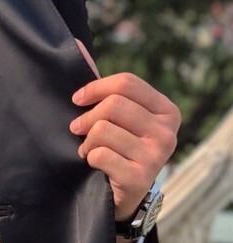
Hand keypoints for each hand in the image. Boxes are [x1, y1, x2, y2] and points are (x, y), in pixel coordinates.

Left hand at [69, 40, 180, 220]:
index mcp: (166, 110)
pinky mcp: (140, 177)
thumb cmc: (116, 151)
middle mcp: (167, 131)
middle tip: (77, 130)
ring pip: (103, 130)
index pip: (127, 83)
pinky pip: (100, 155)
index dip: (95, 88)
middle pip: (113, 105)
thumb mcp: (114, 118)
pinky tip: (93, 166)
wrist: (122, 198)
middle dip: (86, 118)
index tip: (77, 100)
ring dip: (86, 143)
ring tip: (88, 151)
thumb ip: (100, 87)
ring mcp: (157, 155)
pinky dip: (89, 159)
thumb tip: (75, 45)